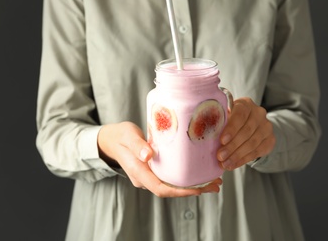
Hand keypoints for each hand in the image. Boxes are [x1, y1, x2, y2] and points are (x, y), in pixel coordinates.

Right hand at [98, 122, 221, 196]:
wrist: (112, 139)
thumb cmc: (120, 136)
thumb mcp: (128, 136)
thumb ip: (137, 145)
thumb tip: (148, 156)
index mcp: (138, 172)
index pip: (161, 188)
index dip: (181, 191)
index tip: (199, 188)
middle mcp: (145, 178)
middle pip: (171, 190)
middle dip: (194, 190)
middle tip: (215, 184)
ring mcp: (150, 176)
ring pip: (173, 186)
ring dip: (193, 185)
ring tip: (214, 180)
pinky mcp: (155, 171)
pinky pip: (172, 178)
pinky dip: (186, 178)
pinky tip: (200, 173)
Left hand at [217, 98, 275, 169]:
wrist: (252, 125)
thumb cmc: (232, 120)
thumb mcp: (226, 116)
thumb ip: (220, 121)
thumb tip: (205, 133)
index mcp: (245, 104)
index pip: (240, 115)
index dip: (231, 128)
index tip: (222, 140)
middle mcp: (259, 113)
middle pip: (246, 131)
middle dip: (232, 146)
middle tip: (220, 156)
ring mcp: (266, 126)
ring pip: (252, 143)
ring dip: (237, 155)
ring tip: (225, 163)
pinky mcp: (270, 139)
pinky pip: (257, 152)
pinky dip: (243, 160)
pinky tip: (233, 164)